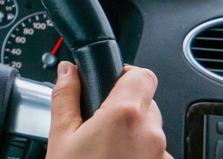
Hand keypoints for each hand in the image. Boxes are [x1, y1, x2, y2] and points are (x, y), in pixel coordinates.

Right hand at [47, 62, 171, 158]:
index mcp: (125, 115)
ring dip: (132, 133)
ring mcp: (161, 156)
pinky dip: (139, 153)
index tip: (109, 83)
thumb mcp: (61, 136)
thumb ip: (66, 97)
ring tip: (105, 150)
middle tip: (98, 125)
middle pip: (145, 103)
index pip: (142, 75)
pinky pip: (154, 152)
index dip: (125, 74)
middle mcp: (151, 135)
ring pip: (150, 130)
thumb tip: (67, 71)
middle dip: (124, 108)